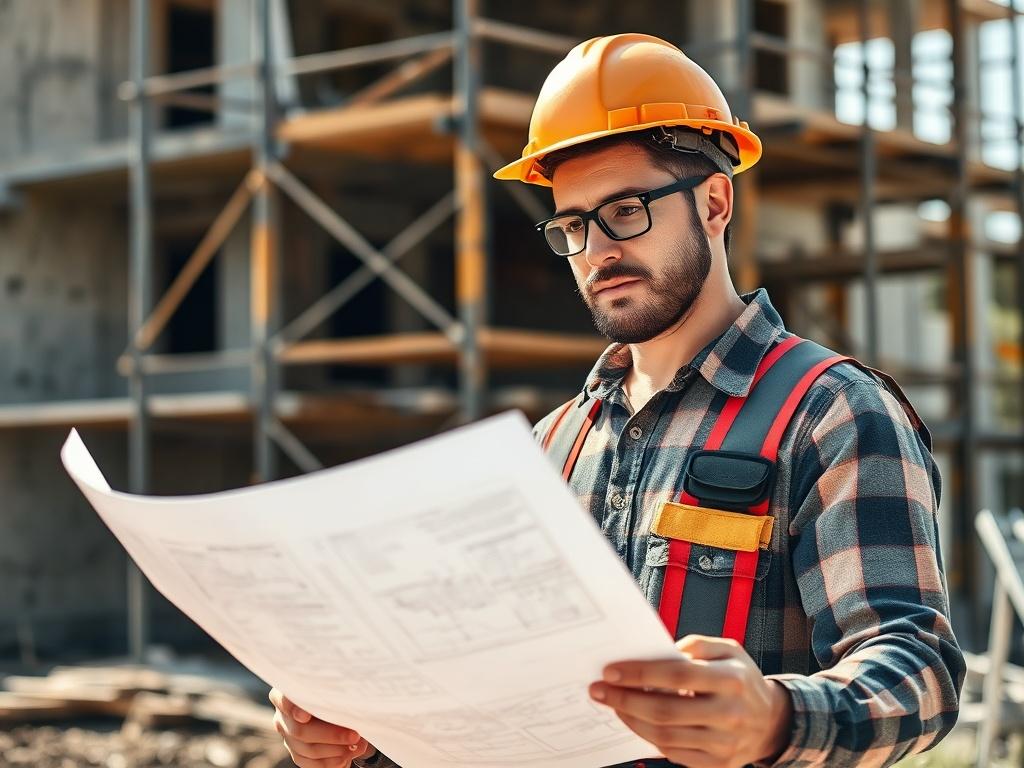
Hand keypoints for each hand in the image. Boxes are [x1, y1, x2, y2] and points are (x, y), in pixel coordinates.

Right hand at [269, 688, 374, 767]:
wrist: (336, 711)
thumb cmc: (337, 695)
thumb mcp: (336, 691)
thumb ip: (335, 697)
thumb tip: (351, 710)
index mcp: (288, 694)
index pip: (283, 700)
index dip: (293, 709)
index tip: (306, 717)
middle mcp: (283, 717)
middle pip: (299, 731)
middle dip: (331, 735)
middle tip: (355, 736)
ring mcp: (288, 737)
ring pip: (308, 750)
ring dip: (336, 751)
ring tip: (357, 746)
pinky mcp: (296, 754)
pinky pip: (311, 764)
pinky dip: (331, 762)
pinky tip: (347, 757)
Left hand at [589, 635, 792, 767]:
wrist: (771, 721)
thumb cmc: (740, 677)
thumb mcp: (727, 649)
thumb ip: (693, 646)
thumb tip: (653, 654)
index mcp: (731, 679)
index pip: (676, 675)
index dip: (639, 674)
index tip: (610, 671)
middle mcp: (729, 714)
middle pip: (665, 712)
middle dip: (624, 700)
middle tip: (598, 691)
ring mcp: (724, 744)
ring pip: (665, 737)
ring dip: (631, 720)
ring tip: (613, 705)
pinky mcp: (718, 765)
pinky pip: (674, 754)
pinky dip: (649, 738)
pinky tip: (636, 721)